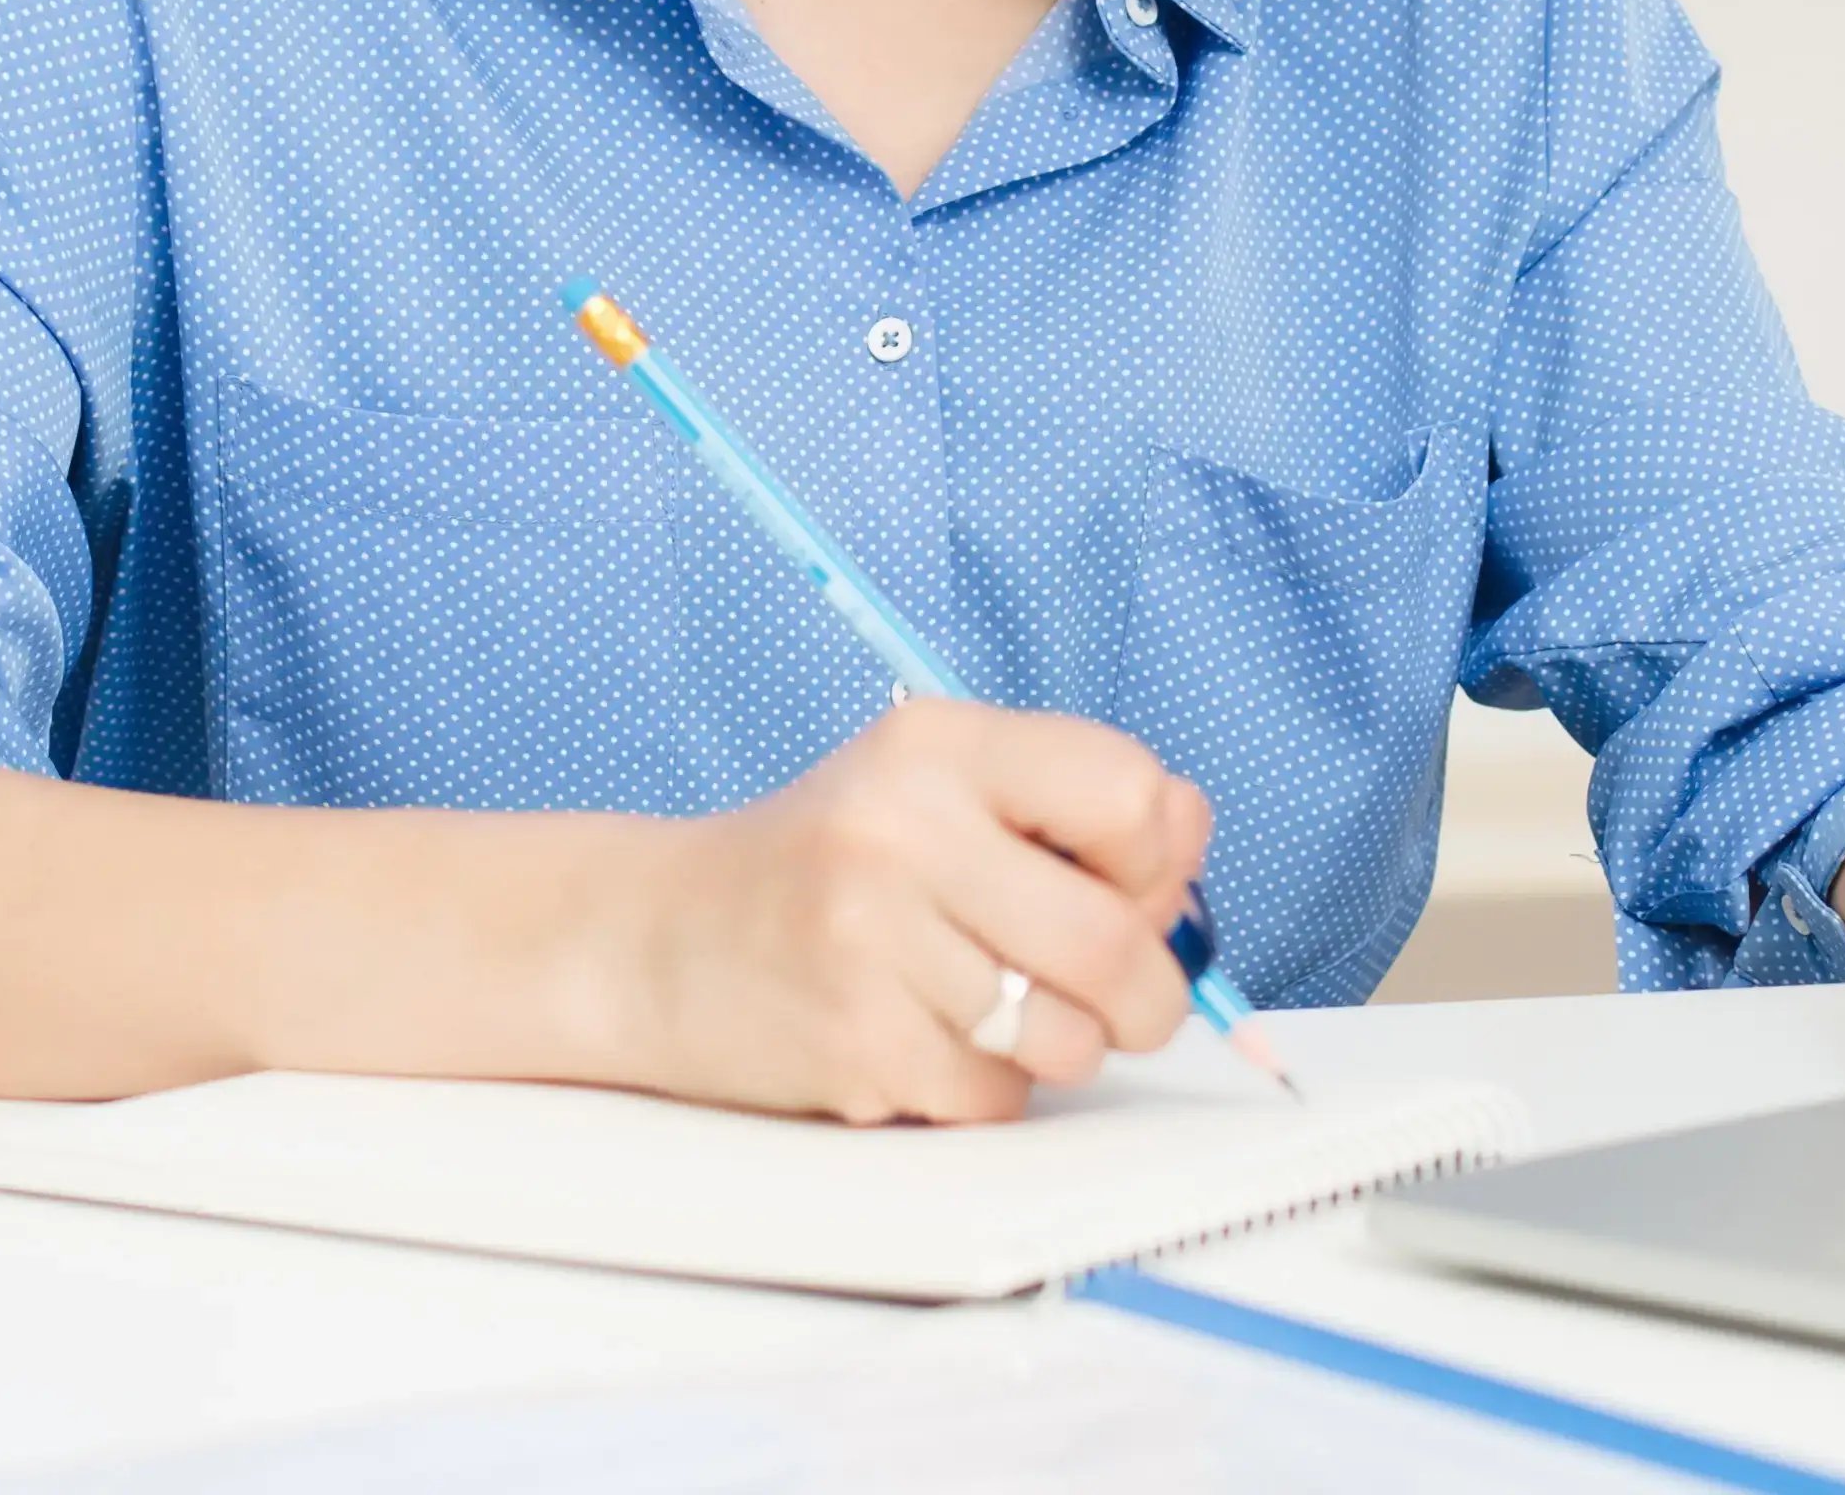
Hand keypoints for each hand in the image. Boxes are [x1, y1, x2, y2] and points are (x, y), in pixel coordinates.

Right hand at [602, 697, 1207, 1122]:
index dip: (1155, 859)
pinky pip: (997, 1098)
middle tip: (1123, 1000)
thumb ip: (1072, 805)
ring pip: (1070, 1037)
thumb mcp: (936, 789)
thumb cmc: (825, 867)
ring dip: (1064, 1048)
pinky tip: (926, 1042)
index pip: (1132, 795)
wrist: (654, 940)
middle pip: (1116, 940)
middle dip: (1147, 995)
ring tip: (997, 1013)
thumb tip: (1190, 851)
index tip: (1120, 881)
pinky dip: (987, 1091)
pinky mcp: (854, 1043)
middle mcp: (900, 829)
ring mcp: (870, 941)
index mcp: (937, 745)